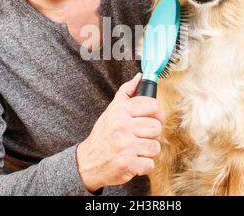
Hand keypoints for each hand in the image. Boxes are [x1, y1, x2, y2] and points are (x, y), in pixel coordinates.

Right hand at [76, 73, 163, 191]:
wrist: (87, 163)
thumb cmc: (103, 135)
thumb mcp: (111, 111)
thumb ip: (126, 92)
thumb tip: (140, 76)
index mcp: (120, 111)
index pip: (152, 105)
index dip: (157, 113)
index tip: (153, 118)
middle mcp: (122, 126)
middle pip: (156, 127)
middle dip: (151, 134)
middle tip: (140, 137)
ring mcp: (126, 146)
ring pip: (155, 146)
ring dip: (148, 151)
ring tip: (135, 149)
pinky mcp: (128, 164)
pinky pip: (150, 163)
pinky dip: (144, 165)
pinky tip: (133, 161)